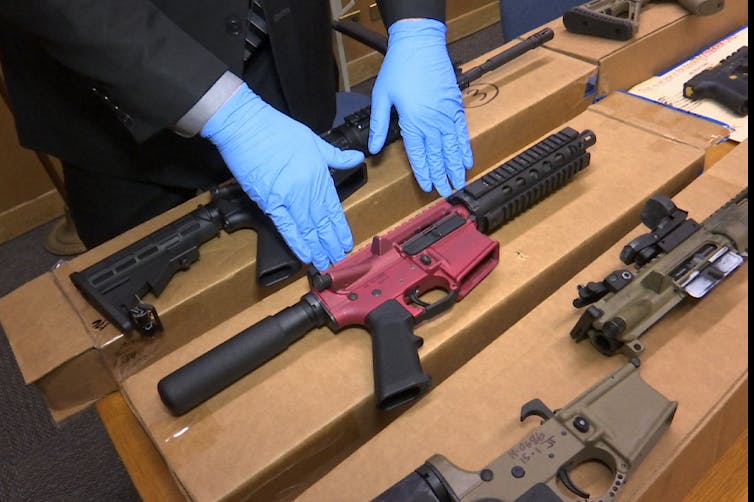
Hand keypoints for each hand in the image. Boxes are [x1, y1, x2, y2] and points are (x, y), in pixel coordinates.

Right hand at [201, 84, 364, 269]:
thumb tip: (357, 157)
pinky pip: (286, 227)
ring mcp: (288, 197)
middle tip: (338, 259)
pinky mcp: (269, 201)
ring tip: (324, 262)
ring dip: (317, 247)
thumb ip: (336, 155)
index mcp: (319, 174)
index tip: (346, 242)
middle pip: (322, 222)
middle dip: (330, 242)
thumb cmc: (276, 129)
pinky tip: (305, 254)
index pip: (333, 208)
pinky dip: (296, 242)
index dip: (340, 228)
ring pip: (307, 228)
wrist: (246, 126)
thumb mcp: (314, 140)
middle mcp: (307, 188)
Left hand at [369, 18, 472, 196]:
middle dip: (442, 175)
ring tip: (459, 183)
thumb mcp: (381, 96)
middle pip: (438, 155)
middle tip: (446, 193)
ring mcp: (447, 114)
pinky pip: (462, 132)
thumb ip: (378, 124)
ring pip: (453, 147)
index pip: (418, 154)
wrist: (421, 44)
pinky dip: (465, 148)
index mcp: (412, 121)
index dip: (423, 172)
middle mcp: (432, 121)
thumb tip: (372, 148)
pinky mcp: (456, 106)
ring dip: (456, 167)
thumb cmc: (399, 67)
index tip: (427, 187)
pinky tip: (467, 160)